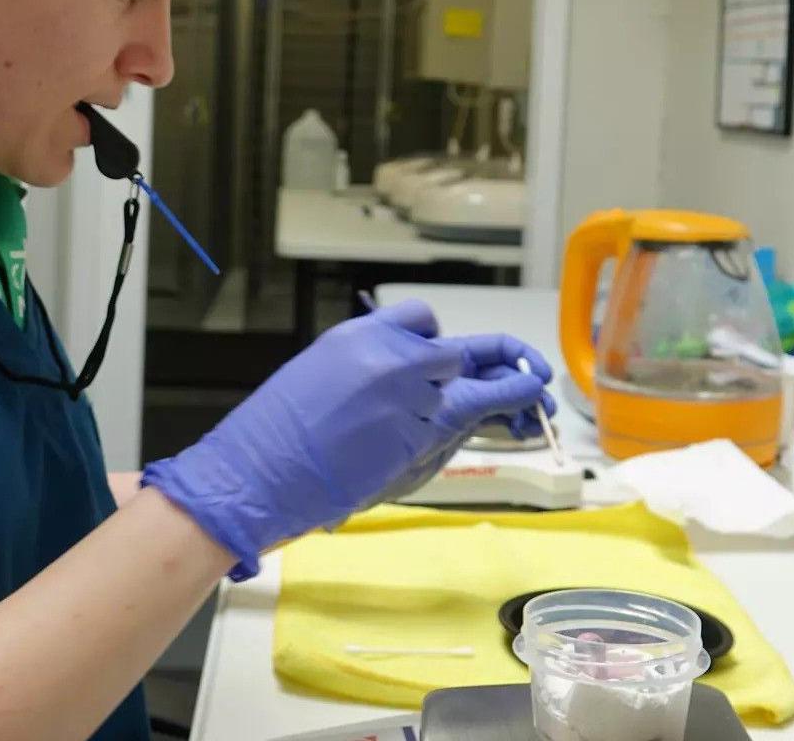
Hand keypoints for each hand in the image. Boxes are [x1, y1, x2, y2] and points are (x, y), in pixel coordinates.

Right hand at [141, 300, 549, 577]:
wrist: (258, 474)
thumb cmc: (276, 444)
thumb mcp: (320, 386)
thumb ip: (368, 382)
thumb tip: (400, 394)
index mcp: (356, 337)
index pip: (420, 320)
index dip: (439, 346)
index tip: (450, 364)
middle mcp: (387, 352)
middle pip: (454, 348)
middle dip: (486, 361)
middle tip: (517, 372)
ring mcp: (409, 386)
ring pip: (471, 374)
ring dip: (504, 387)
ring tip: (535, 393)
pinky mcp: (424, 425)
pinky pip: (478, 405)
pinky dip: (512, 397)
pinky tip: (532, 397)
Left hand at [368, 332, 557, 505]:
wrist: (337, 470)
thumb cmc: (377, 427)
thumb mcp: (443, 407)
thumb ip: (488, 395)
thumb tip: (532, 383)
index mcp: (436, 354)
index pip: (488, 345)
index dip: (517, 354)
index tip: (540, 375)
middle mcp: (445, 376)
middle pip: (496, 372)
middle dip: (524, 384)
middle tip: (546, 411)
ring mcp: (447, 402)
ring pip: (495, 396)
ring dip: (521, 406)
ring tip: (537, 426)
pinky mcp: (447, 429)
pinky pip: (485, 418)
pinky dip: (508, 423)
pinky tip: (523, 433)